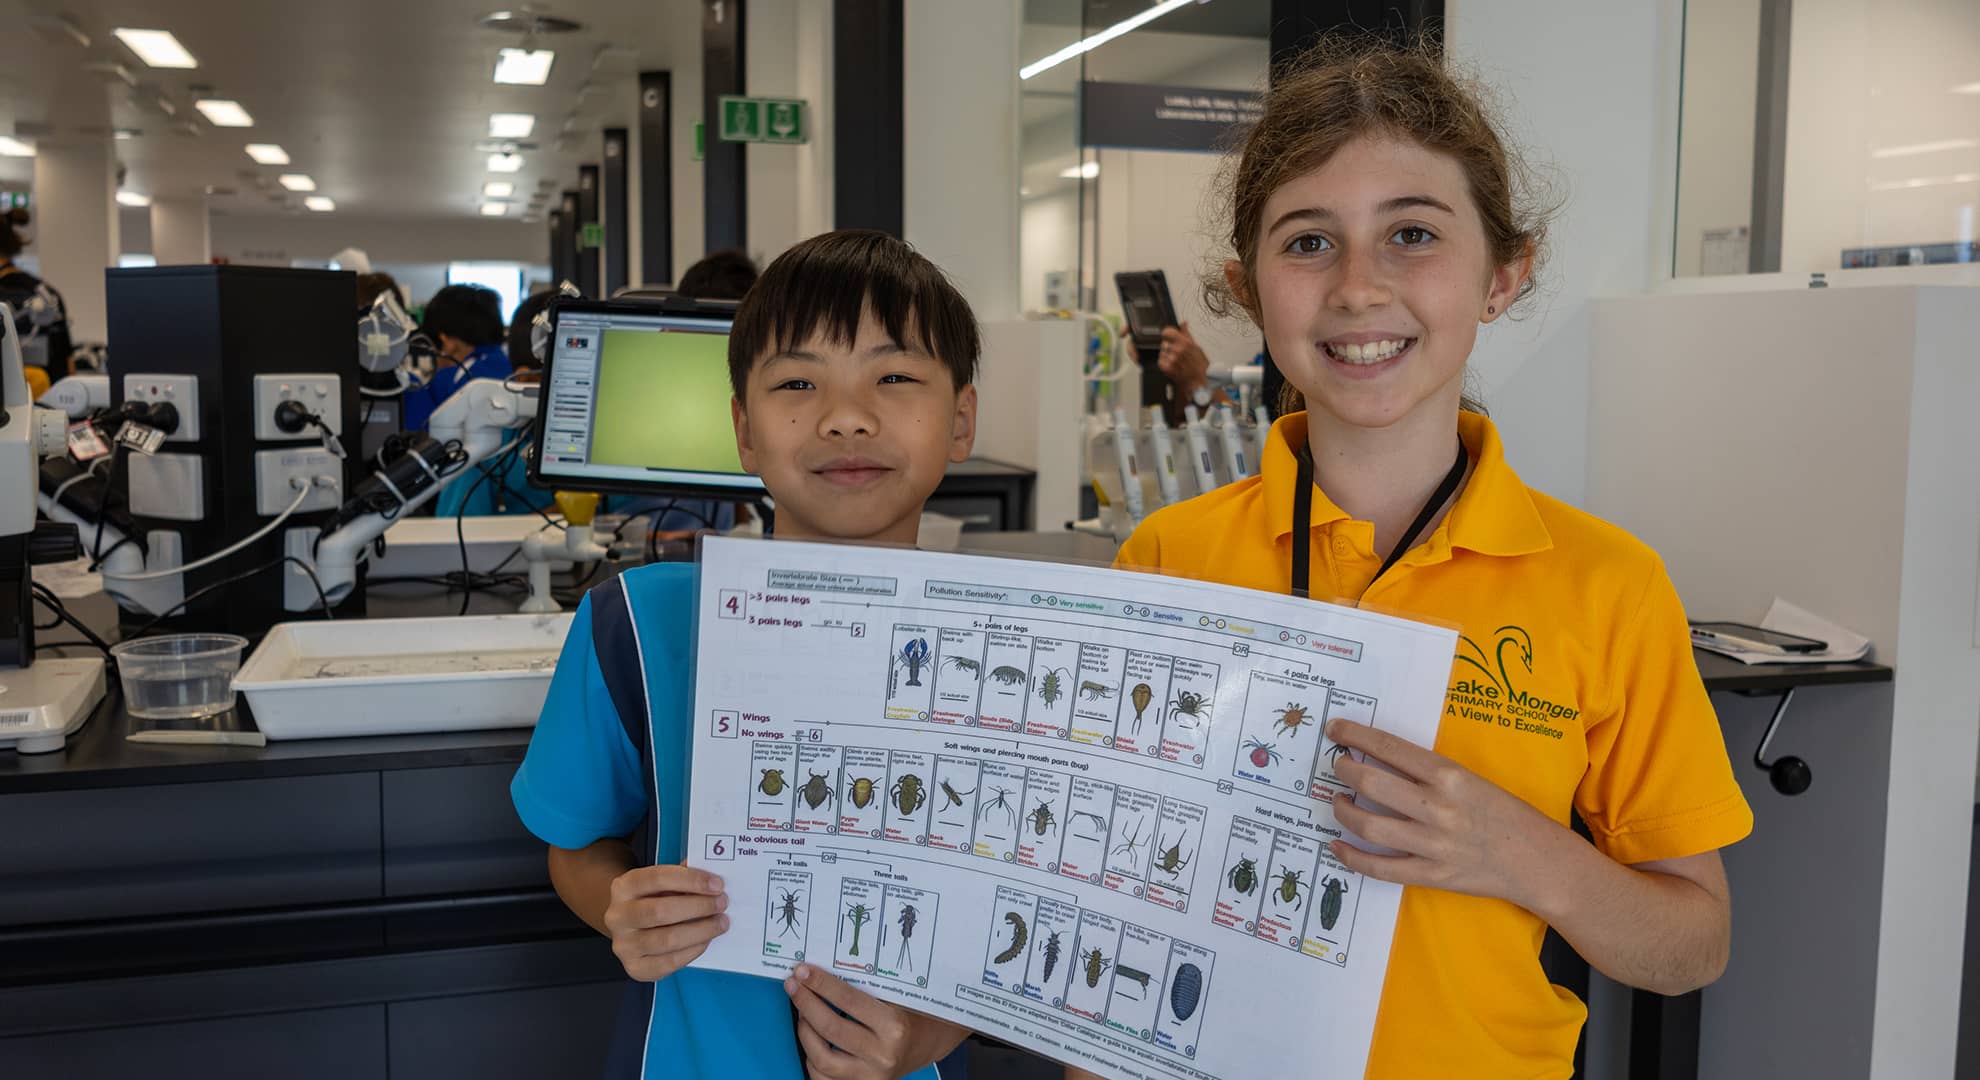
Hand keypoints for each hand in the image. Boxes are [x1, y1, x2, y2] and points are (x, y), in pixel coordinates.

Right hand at [602, 864, 728, 981]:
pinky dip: (692, 951)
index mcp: (623, 887)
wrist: (629, 927)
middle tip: (722, 904)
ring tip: (721, 923)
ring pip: (667, 939)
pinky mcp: (634, 968)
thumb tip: (711, 880)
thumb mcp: (662, 883)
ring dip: (701, 930)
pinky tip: (706, 940)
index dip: (691, 880)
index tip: (717, 885)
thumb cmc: (653, 899)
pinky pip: (668, 962)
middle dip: (698, 907)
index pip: (658, 878)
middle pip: (661, 911)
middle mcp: (618, 916)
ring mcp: (623, 945)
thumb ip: (683, 877)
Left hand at [785, 963, 969, 1079]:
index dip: (821, 984)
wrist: (929, 1043)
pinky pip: (824, 1078)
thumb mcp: (897, 995)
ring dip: (805, 1031)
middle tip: (793, 985)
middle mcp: (883, 1055)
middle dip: (806, 1004)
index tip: (802, 971)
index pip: (848, 1001)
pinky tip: (812, 1038)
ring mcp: (871, 1076)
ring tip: (801, 1011)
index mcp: (895, 1026)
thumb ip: (865, 986)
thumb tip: (822, 971)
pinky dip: (811, 1057)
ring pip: (822, 1059)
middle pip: (831, 1029)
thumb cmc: (912, 1012)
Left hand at [1157, 322, 1208, 395]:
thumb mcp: (1196, 346)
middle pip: (1164, 342)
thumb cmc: (1199, 365)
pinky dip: (1165, 363)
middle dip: (1169, 346)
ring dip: (1167, 355)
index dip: (1167, 334)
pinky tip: (1174, 365)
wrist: (1198, 381)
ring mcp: (1171, 359)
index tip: (1169, 337)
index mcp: (1185, 342)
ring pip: (1162, 352)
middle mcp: (1177, 350)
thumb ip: (1187, 334)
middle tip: (1178, 354)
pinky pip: (1160, 360)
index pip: (1166, 332)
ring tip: (1177, 361)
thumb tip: (1184, 323)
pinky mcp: (1166, 368)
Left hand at [1326, 719, 1570, 910]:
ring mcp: (1432, 845)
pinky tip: (1337, 845)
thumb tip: (1381, 758)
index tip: (1335, 730)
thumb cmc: (1505, 813)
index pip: (1389, 748)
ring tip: (1339, 801)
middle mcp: (1437, 808)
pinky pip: (1379, 867)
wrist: (1537, 860)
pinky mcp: (1431, 875)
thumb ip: (1430, 772)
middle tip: (1338, 766)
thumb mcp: (1471, 778)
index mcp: (1449, 776)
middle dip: (1343, 770)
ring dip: (1343, 810)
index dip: (1354, 736)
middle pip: (1370, 784)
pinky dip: (1351, 857)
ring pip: (1368, 825)